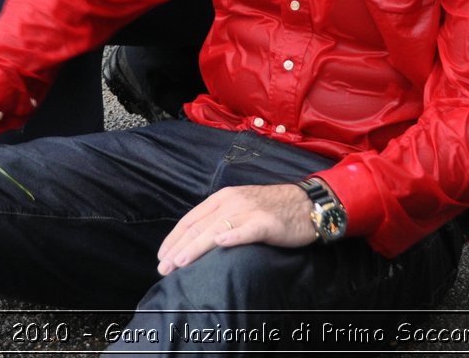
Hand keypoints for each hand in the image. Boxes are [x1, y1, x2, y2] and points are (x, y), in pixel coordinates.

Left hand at [155, 183, 315, 274]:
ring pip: (216, 229)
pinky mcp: (266, 222)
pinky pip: (247, 229)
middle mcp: (231, 201)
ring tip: (180, 262)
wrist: (306, 204)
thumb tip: (196, 242)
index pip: (190, 219)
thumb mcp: (240, 208)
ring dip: (195, 247)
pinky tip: (220, 244)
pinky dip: (233, 236)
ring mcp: (248, 210)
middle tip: (163, 268)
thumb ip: (220, 220)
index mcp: (222, 198)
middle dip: (178, 248)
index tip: (161, 257)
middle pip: (198, 227)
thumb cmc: (272, 209)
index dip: (173, 239)